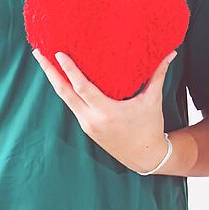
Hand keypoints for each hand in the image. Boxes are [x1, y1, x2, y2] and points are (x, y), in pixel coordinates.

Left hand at [32, 49, 176, 173]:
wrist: (145, 156)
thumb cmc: (150, 127)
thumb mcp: (153, 101)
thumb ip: (158, 75)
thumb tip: (171, 53)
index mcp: (107, 112)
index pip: (82, 87)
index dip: (69, 70)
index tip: (58, 53)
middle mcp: (92, 119)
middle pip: (63, 93)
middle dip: (49, 72)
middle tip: (37, 52)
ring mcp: (87, 125)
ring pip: (65, 99)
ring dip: (54, 80)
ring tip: (45, 61)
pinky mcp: (86, 128)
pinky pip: (72, 105)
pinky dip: (65, 90)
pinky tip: (61, 78)